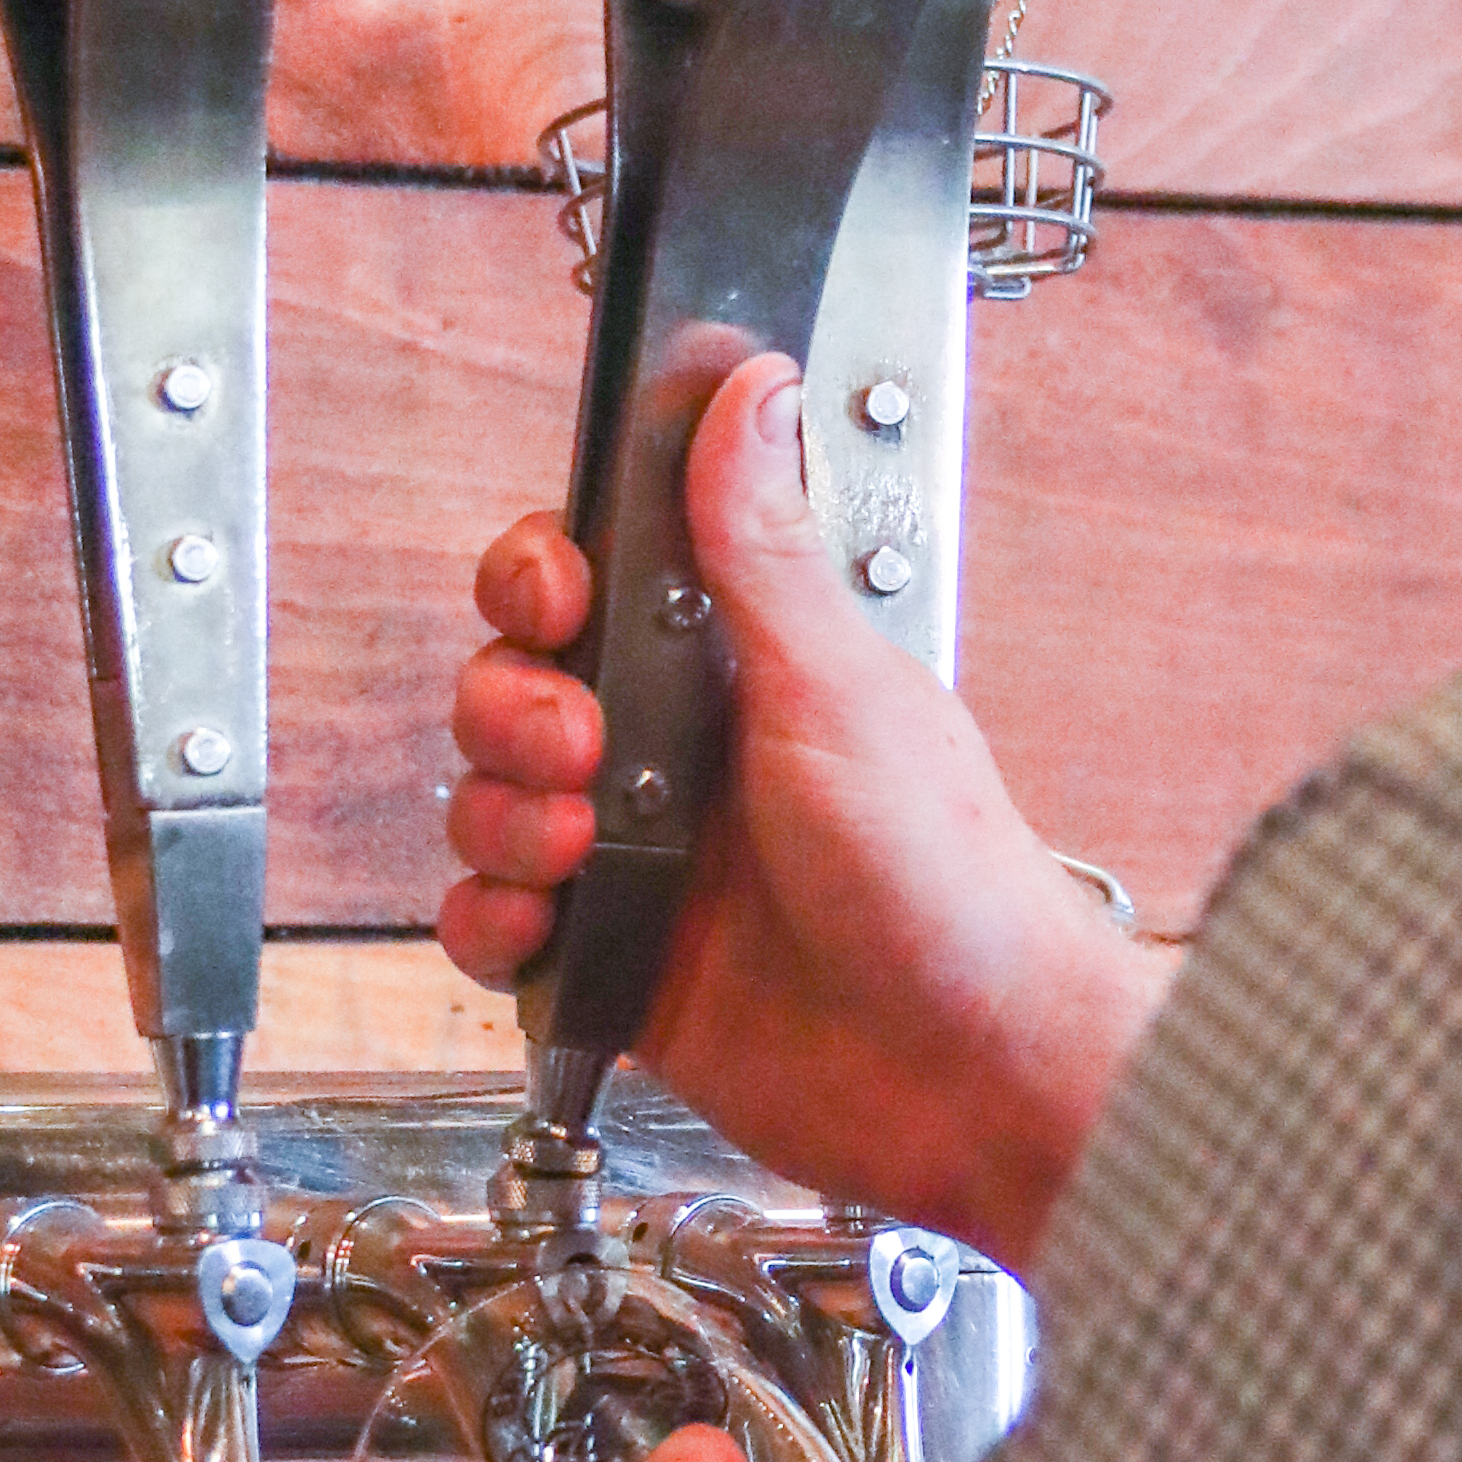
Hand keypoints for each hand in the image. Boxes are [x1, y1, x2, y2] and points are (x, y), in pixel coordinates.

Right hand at [439, 356, 1178, 1269]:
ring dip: (501, 817)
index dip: (544, 583)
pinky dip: (494, 921)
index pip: (588, 586)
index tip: (558, 600)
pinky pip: (492, 927)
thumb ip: (762, 544)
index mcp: (736, 669)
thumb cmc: (949, 884)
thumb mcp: (840, 688)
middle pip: (513, 688)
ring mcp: (642, 865)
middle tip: (580, 747)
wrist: (974, 1073)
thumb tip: (750, 387)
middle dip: (512, 708)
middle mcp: (679, 759)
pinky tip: (552, 922)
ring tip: (578, 847)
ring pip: (486, 805)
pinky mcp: (614, 967)